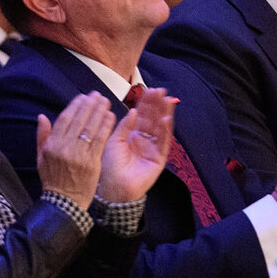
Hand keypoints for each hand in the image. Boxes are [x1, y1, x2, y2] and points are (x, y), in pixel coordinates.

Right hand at [36, 93, 114, 209]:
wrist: (64, 202)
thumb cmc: (52, 179)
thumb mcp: (41, 158)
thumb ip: (42, 135)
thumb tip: (41, 116)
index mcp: (52, 145)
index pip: (65, 119)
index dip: (75, 106)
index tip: (83, 97)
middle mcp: (65, 147)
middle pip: (79, 120)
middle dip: (90, 105)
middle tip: (97, 95)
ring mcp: (79, 154)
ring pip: (91, 127)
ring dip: (100, 111)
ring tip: (105, 101)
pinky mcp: (92, 161)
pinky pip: (101, 139)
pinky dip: (106, 126)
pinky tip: (111, 116)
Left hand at [97, 88, 175, 202]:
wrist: (112, 188)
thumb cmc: (109, 166)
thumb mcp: (113, 141)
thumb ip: (124, 126)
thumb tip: (133, 110)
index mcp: (132, 135)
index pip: (141, 116)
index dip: (145, 103)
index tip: (149, 90)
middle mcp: (144, 140)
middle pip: (152, 119)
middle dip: (156, 105)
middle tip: (160, 91)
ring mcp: (152, 149)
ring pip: (160, 128)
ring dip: (164, 113)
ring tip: (167, 100)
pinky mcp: (158, 159)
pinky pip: (163, 143)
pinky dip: (165, 131)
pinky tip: (166, 118)